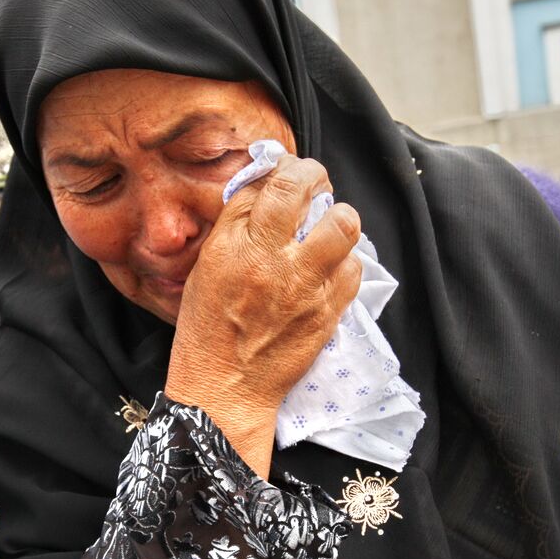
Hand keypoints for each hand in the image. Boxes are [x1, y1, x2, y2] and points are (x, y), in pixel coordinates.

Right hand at [166, 155, 361, 476]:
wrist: (225, 389)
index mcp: (233, 246)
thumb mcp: (206, 268)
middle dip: (316, 179)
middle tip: (315, 190)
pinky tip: (329, 271)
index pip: (269, 182)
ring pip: (343, 224)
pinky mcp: (327, 312)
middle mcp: (269, 260)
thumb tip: (266, 186)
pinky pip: (354, 268)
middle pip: (307, 189)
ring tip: (328, 231)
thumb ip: (236, 225)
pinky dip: (345, 263)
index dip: (287, 169)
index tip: (291, 174)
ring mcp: (303, 286)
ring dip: (339, 220)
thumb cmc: (208, 329)